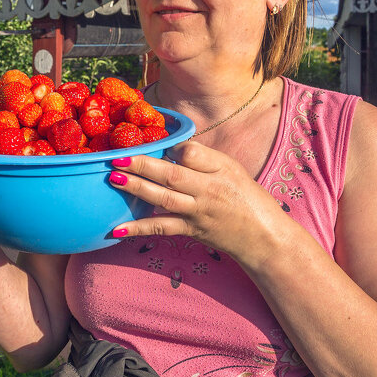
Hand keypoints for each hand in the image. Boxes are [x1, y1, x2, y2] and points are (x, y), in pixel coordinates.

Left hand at [106, 140, 291, 269]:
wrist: (263, 237)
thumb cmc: (246, 198)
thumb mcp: (231, 169)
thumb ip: (203, 157)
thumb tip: (170, 145)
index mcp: (220, 170)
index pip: (191, 153)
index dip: (171, 147)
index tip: (151, 140)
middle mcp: (208, 191)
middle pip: (172, 175)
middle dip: (143, 165)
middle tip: (117, 157)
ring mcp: (198, 213)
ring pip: (163, 199)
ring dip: (137, 189)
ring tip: (113, 178)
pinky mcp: (191, 231)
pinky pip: (162, 229)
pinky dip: (139, 229)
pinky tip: (117, 229)